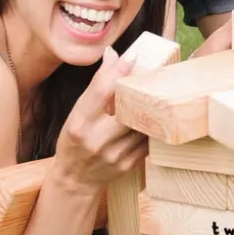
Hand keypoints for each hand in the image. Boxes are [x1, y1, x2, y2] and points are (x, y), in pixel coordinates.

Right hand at [51, 47, 147, 192]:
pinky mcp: (128, 164)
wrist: (75, 179)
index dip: (118, 70)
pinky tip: (156, 118)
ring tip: (159, 93)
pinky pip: (147, 140)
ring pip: (141, 123)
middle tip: (152, 74)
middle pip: (126, 106)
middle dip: (140, 90)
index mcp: (78, 123)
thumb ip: (96, 88)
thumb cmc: (74, 141)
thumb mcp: (76, 114)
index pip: (100, 91)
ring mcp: (114, 154)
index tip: (133, 56)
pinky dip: (152, 127)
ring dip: (150, 108)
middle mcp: (95, 139)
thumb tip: (113, 55)